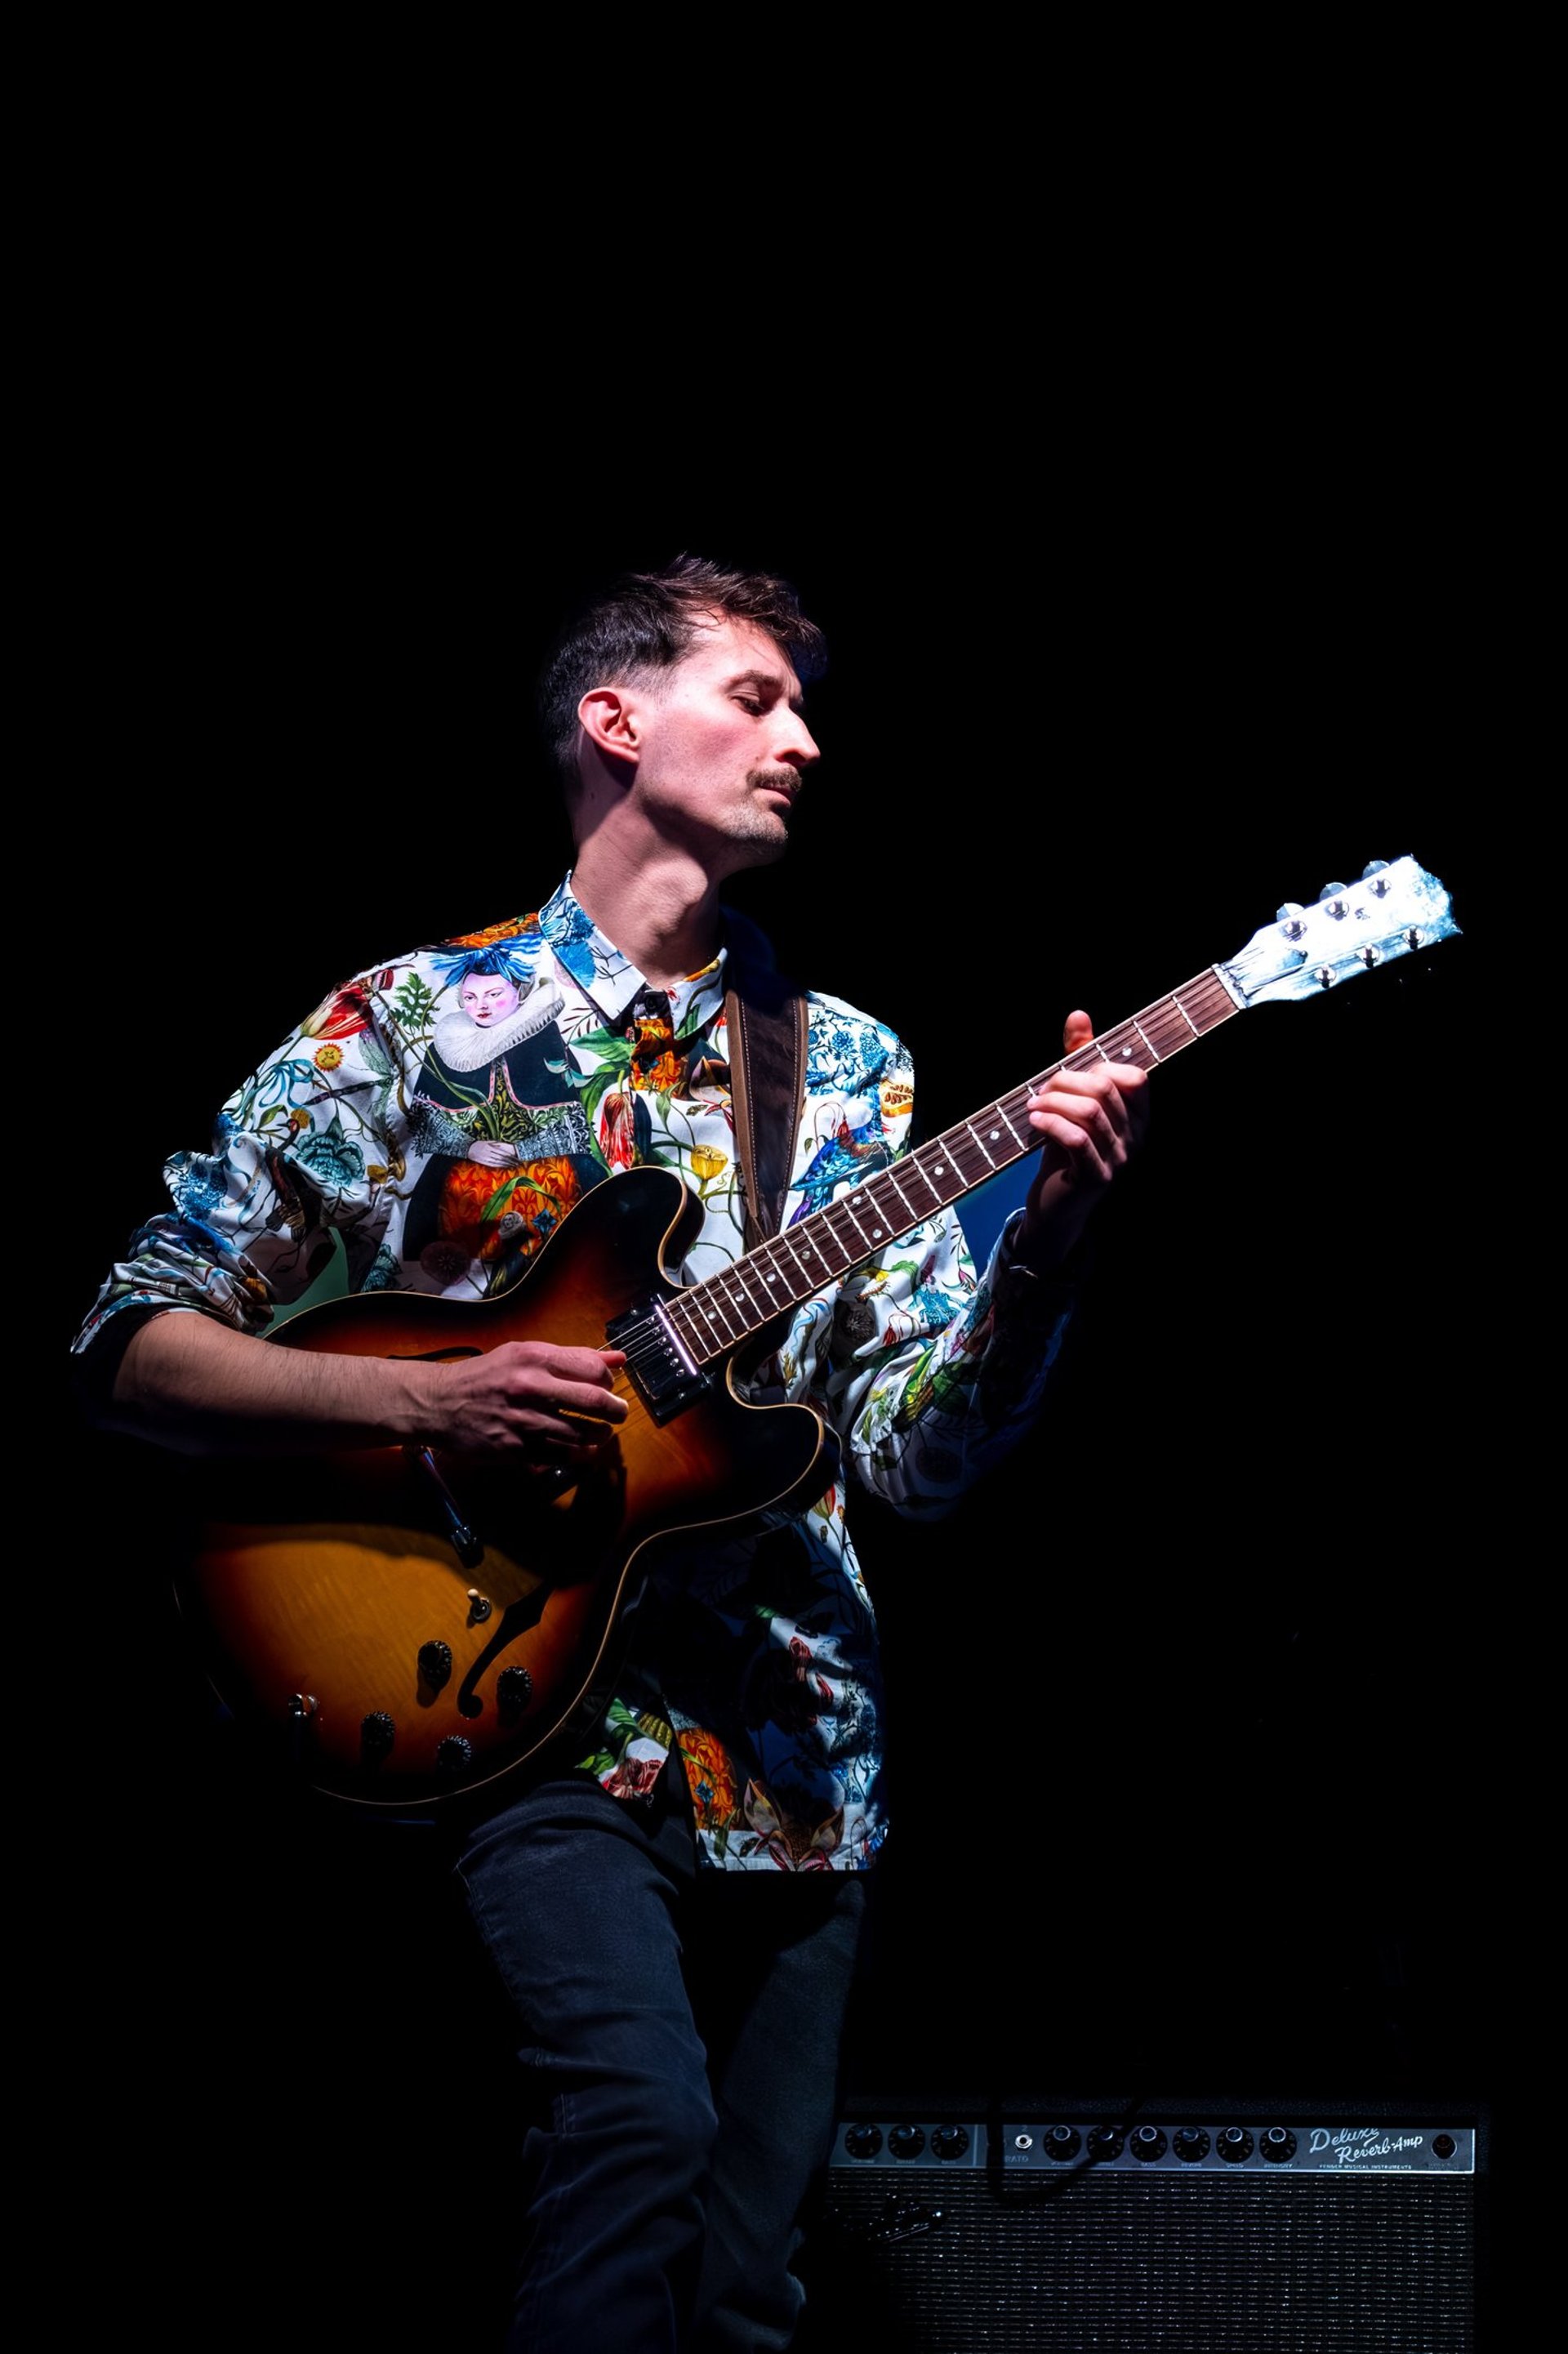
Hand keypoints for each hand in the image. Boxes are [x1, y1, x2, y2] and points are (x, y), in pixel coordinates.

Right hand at [434, 1341, 628, 1465]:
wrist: (438, 1402)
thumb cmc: (485, 1376)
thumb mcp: (524, 1354)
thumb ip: (571, 1356)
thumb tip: (618, 1359)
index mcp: (534, 1358)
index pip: (592, 1367)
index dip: (609, 1381)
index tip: (609, 1387)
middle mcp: (530, 1386)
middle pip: (593, 1401)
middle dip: (615, 1410)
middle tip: (618, 1413)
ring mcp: (522, 1419)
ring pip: (581, 1433)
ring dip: (600, 1435)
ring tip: (600, 1432)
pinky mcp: (515, 1448)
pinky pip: (560, 1455)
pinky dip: (579, 1455)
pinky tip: (581, 1450)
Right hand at [466, 1140, 518, 1166]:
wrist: (468, 1148)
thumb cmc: (479, 1144)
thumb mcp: (487, 1141)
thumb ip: (496, 1143)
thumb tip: (504, 1145)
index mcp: (490, 1147)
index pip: (502, 1152)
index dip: (510, 1155)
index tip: (516, 1157)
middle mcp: (489, 1152)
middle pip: (502, 1158)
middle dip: (510, 1161)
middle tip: (517, 1163)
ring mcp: (486, 1158)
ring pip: (498, 1162)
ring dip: (506, 1164)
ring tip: (513, 1166)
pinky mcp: (484, 1162)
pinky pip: (493, 1164)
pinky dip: (499, 1166)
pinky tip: (504, 1167)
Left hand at [1015, 1009, 1149, 1270]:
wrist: (1055, 1204)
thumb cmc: (1065, 1148)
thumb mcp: (1072, 1100)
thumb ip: (1079, 1058)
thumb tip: (1078, 1015)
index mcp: (1138, 1116)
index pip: (1135, 1077)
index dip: (1100, 1067)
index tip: (1069, 1073)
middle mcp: (1137, 1137)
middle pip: (1104, 1089)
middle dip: (1065, 1081)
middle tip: (1040, 1091)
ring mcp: (1120, 1159)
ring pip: (1090, 1111)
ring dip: (1053, 1102)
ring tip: (1032, 1106)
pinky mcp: (1097, 1177)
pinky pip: (1077, 1139)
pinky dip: (1050, 1123)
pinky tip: (1033, 1121)